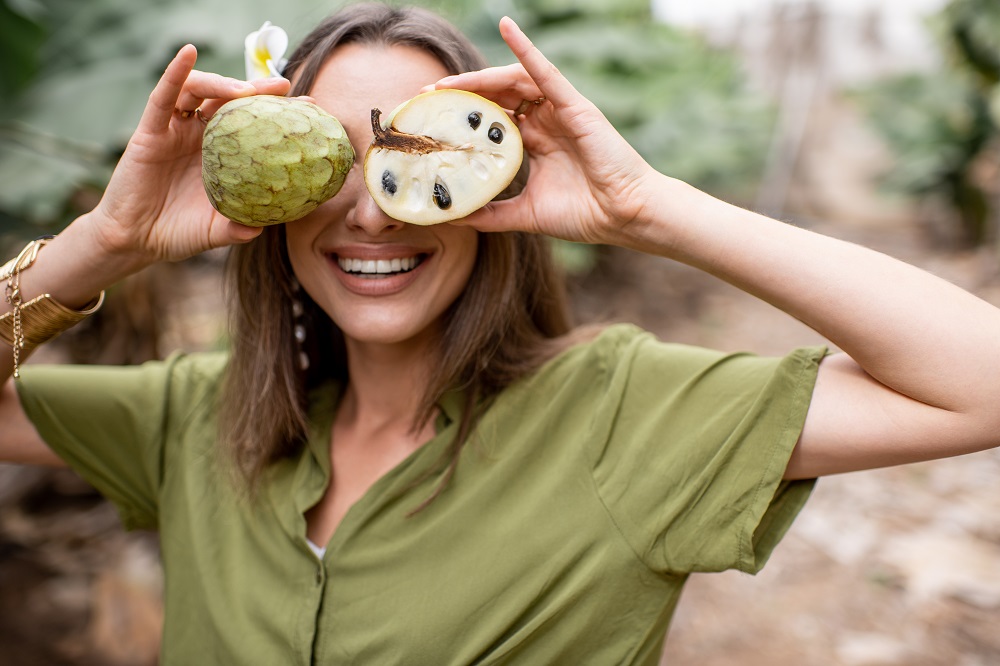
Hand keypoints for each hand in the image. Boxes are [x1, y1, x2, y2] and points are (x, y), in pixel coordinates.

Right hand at [87, 45, 290, 263]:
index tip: (307, 108)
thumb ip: (236, 229)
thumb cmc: (176, 232)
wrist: (135, 240)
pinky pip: (163, 95)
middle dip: (257, 90)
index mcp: (220, 155)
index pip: (251, 123)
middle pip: (229, 101)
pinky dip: (176, 71)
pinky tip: (189, 53)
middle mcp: (200, 137)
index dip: (275, 113)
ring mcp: (174, 130)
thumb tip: (260, 231)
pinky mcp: (150, 131)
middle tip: (283, 88)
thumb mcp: (214, 231)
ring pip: (199, 91)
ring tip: (245, 88)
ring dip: (223, 83)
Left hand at [432, 18, 660, 244]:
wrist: (622, 216)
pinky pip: (545, 71)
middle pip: (499, 96)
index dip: (465, 114)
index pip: (494, 118)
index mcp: (537, 142)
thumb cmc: (584, 214)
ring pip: (515, 82)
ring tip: (449, 84)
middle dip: (464, 93)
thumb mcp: (526, 213)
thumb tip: (455, 218)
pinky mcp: (575, 104)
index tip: (433, 117)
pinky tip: (507, 27)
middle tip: (430, 96)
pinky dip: (526, 48)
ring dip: (481, 78)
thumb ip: (492, 213)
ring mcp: (560, 110)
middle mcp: (546, 121)